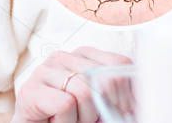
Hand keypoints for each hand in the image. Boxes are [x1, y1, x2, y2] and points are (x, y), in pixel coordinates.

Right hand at [11, 46, 131, 122]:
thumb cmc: (67, 117)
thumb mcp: (98, 102)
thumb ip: (116, 93)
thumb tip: (141, 100)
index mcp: (83, 54)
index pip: (119, 63)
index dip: (127, 92)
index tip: (125, 111)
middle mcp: (62, 57)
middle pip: (104, 79)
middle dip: (104, 108)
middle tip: (94, 120)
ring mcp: (44, 71)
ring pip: (84, 92)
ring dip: (84, 118)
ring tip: (73, 120)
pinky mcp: (30, 90)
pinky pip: (65, 104)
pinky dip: (67, 121)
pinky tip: (57, 121)